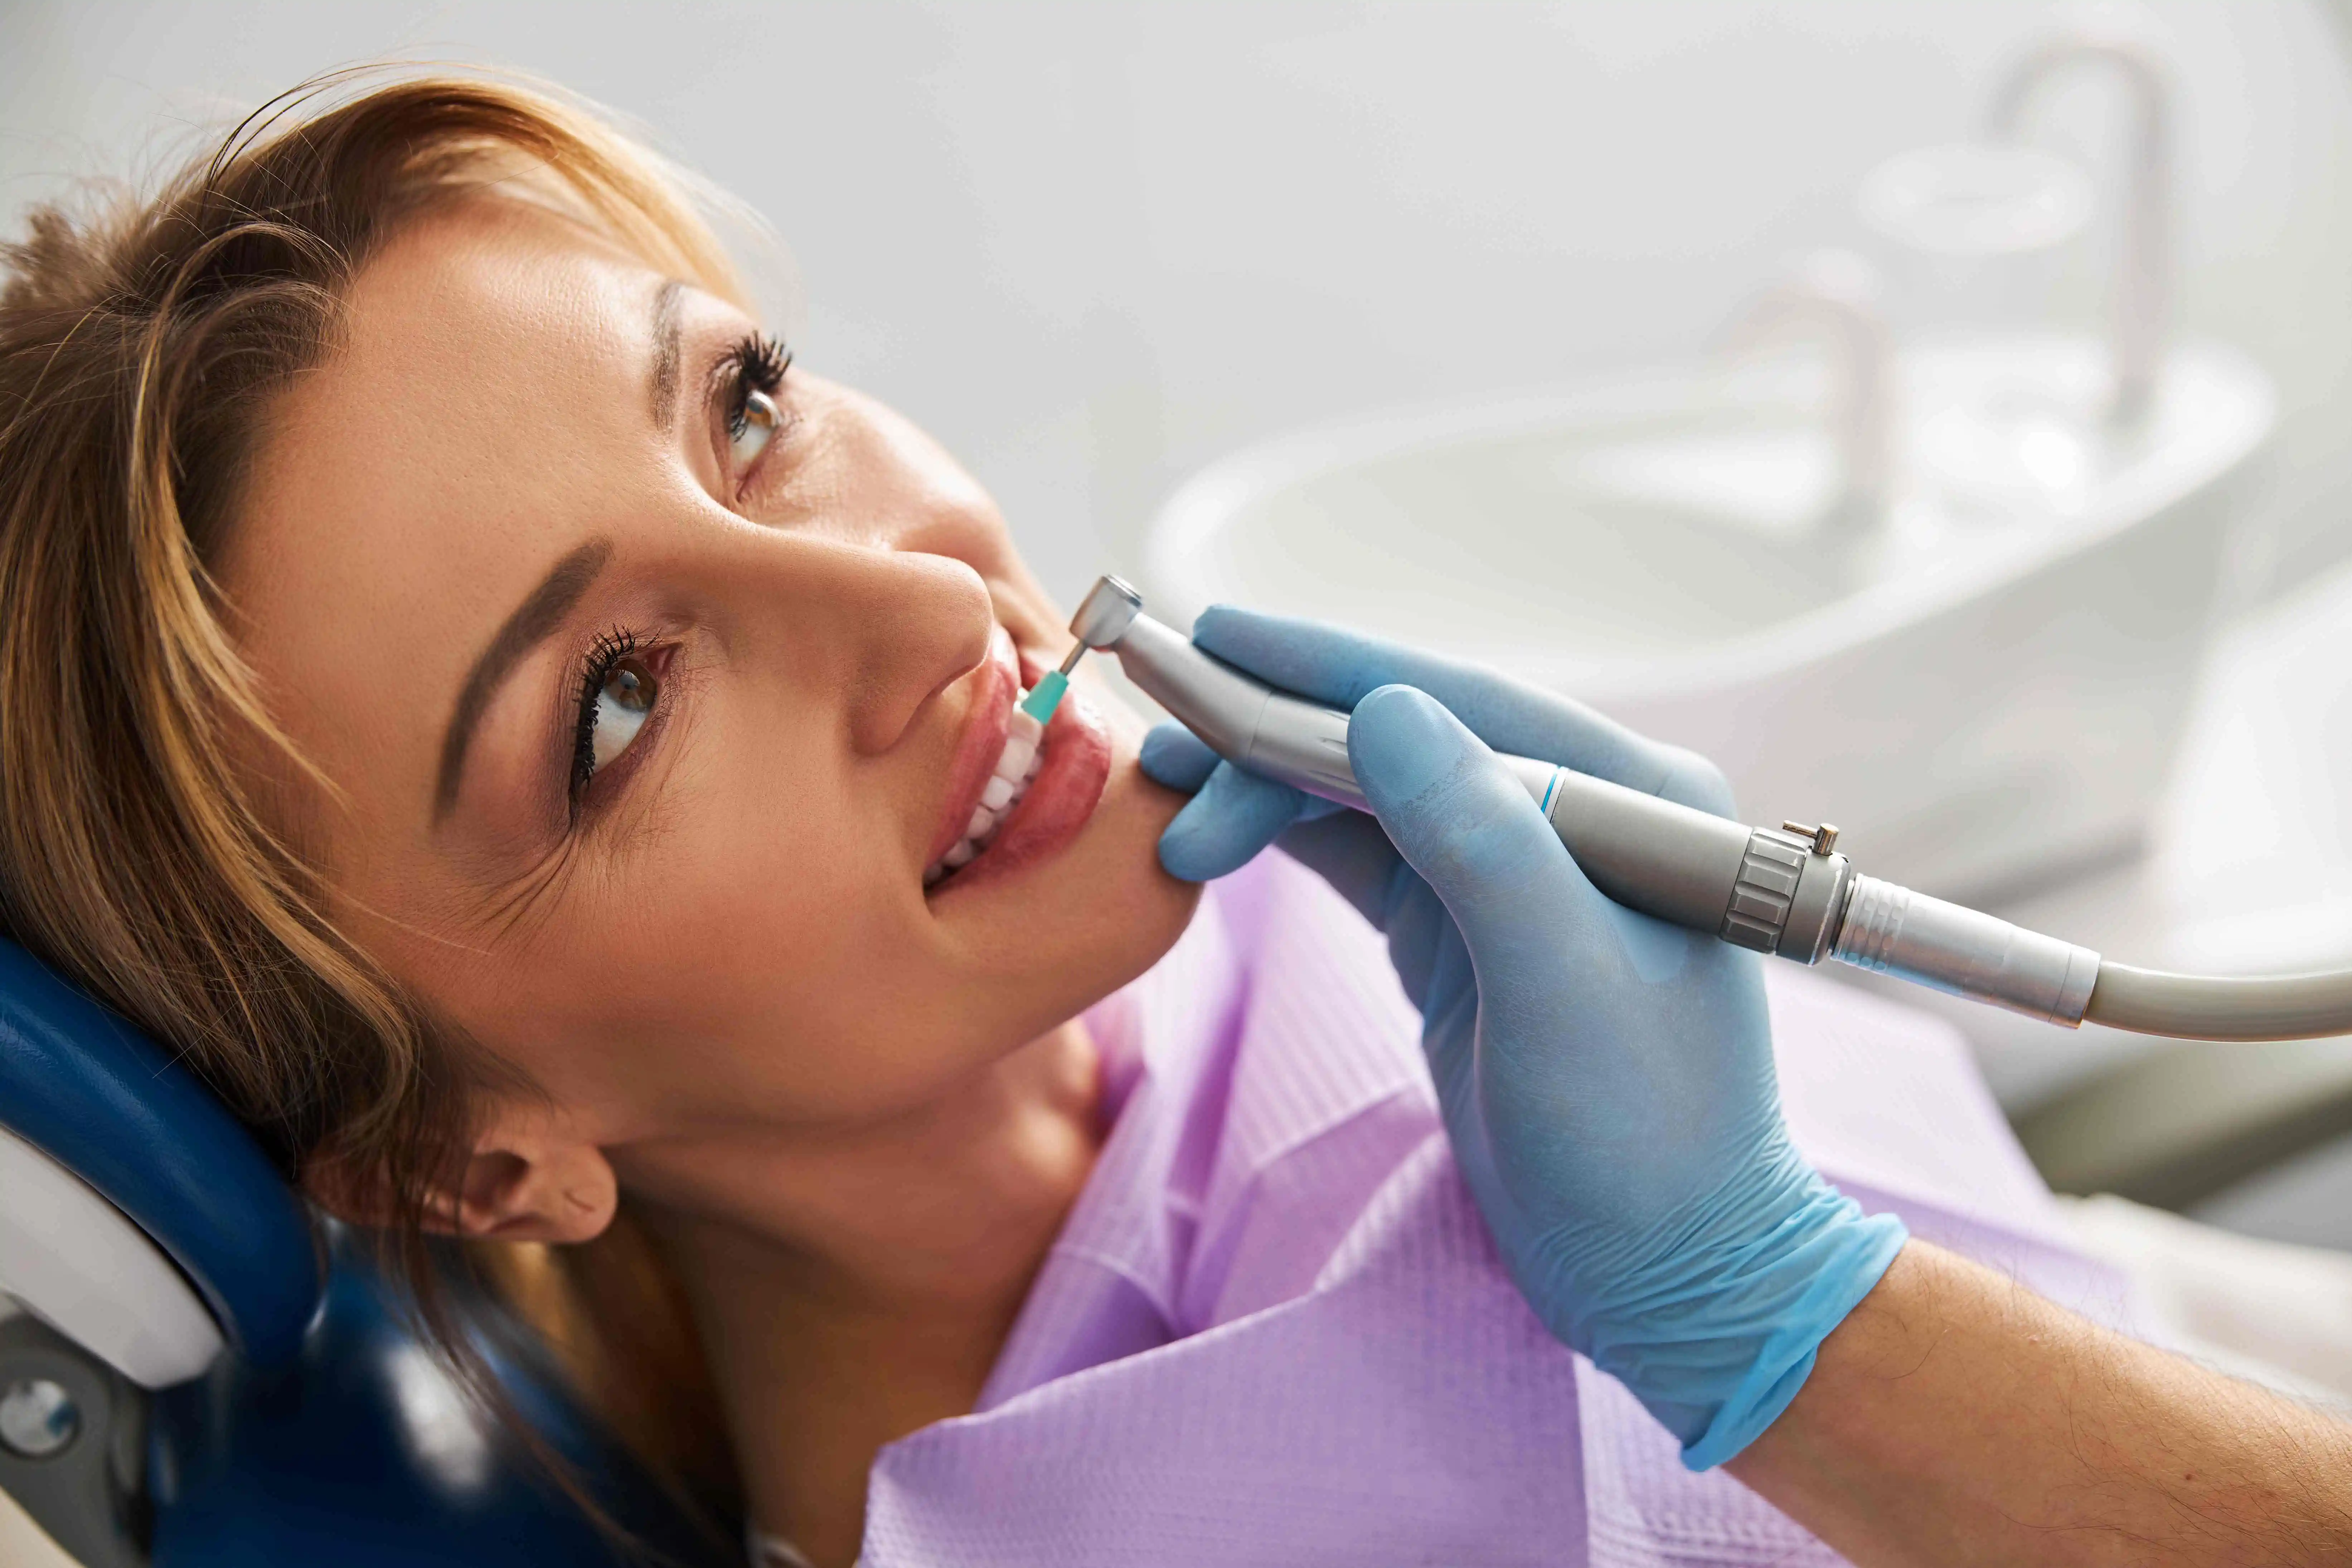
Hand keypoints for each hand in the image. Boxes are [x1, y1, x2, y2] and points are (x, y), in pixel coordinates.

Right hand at [1140, 608, 1905, 1466]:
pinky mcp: (1466, 930)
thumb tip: (1387, 710)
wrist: (1670, 1273)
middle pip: (1400, 738)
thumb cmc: (1648, 1141)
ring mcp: (1517, 870)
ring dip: (1266, 788)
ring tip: (1169, 800)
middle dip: (1277, 736)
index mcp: (1634, 798)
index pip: (1461, 702)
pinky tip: (1217, 832)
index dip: (1333, 668)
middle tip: (1165, 744)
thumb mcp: (1565, 990)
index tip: (1223, 637)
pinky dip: (1285, 836)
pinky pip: (1361, 853)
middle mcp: (1578, 813)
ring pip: (1367, 792)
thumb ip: (1485, 844)